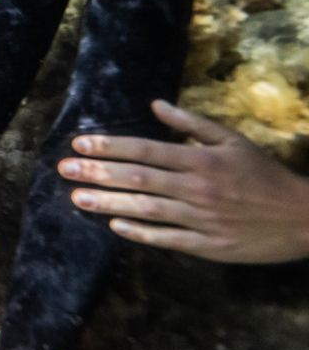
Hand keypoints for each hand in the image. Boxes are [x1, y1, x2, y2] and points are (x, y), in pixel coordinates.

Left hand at [60, 100, 308, 263]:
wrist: (302, 217)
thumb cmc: (263, 174)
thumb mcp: (232, 140)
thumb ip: (191, 122)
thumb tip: (155, 104)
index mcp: (201, 159)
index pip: (145, 150)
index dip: (110, 146)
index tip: (79, 144)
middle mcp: (197, 187)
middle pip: (139, 178)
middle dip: (98, 173)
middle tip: (65, 169)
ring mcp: (201, 218)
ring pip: (147, 209)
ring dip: (109, 203)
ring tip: (78, 198)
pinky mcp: (208, 246)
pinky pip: (167, 238)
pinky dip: (140, 233)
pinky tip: (115, 226)